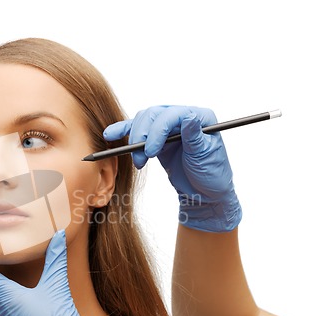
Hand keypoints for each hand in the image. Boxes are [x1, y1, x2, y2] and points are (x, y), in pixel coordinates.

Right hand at [104, 105, 241, 231]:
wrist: (205, 194)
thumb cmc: (211, 175)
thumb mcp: (206, 157)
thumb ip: (195, 137)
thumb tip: (189, 117)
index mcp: (200, 117)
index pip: (173, 114)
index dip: (158, 130)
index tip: (150, 151)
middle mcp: (183, 117)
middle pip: (154, 114)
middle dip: (143, 134)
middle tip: (141, 157)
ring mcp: (168, 126)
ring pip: (143, 120)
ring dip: (134, 139)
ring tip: (138, 162)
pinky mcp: (156, 137)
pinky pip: (137, 130)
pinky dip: (123, 131)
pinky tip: (110, 134)